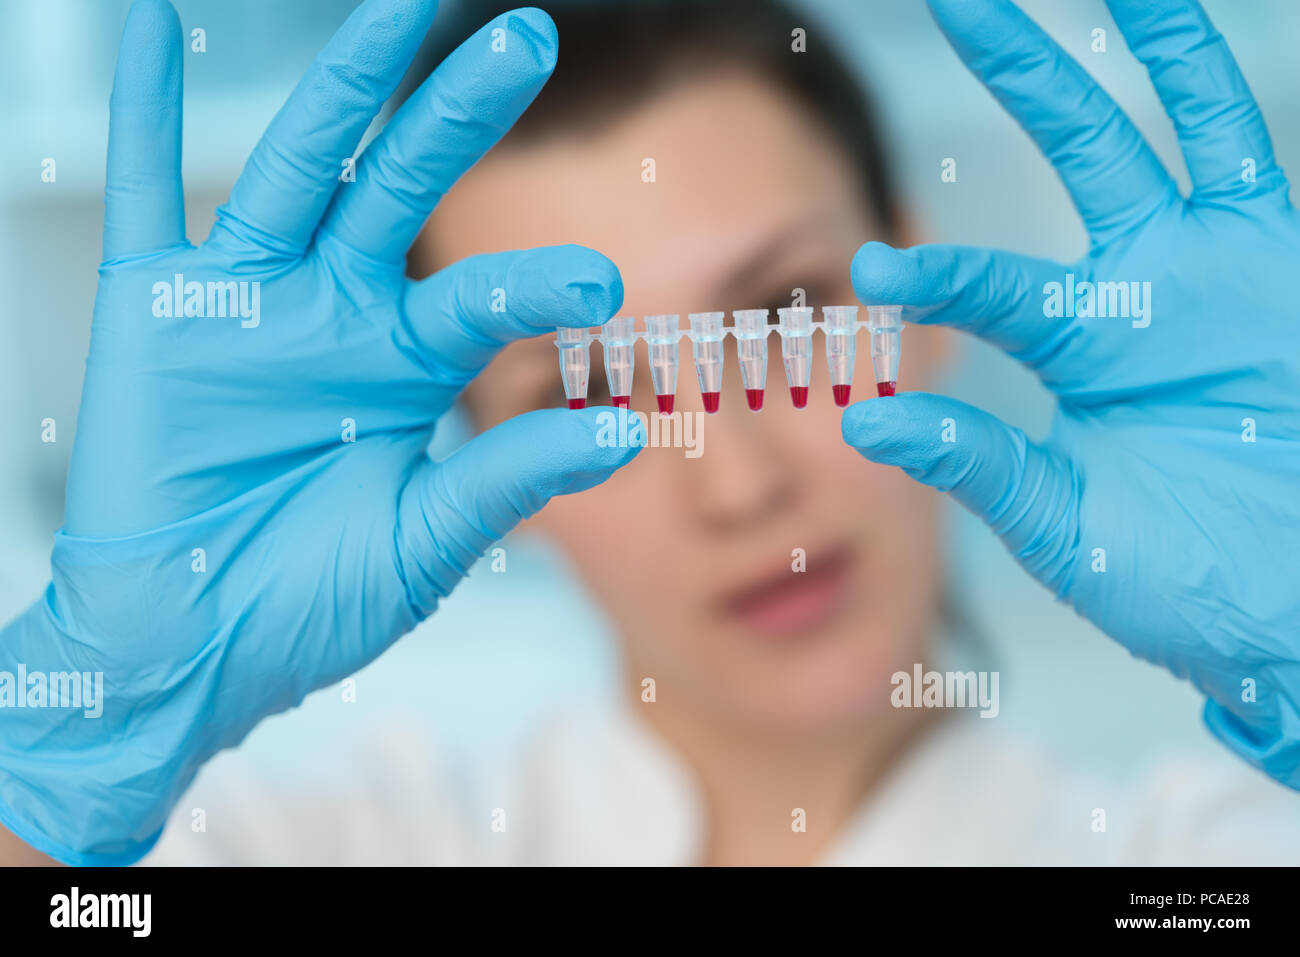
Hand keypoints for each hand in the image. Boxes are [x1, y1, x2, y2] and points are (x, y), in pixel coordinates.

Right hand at [0, 0, 636, 863]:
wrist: (190, 649)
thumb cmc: (305, 604)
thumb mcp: (422, 544)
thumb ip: (507, 481)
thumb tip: (624, 433)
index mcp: (404, 365)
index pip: (480, 298)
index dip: (537, 283)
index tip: (606, 289)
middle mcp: (335, 313)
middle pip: (402, 187)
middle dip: (458, 112)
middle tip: (526, 35)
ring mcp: (247, 300)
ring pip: (302, 168)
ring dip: (344, 85)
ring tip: (396, 5)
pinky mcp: (155, 311)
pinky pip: (144, 194)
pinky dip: (141, 113)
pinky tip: (154, 29)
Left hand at [843, 0, 1299, 786]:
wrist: (1292, 608)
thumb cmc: (1184, 579)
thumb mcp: (1061, 523)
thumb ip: (976, 462)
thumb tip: (862, 421)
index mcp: (1081, 345)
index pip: (990, 284)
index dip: (936, 270)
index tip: (873, 270)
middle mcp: (1144, 286)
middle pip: (1079, 149)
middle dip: (1026, 71)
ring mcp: (1220, 266)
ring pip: (1175, 123)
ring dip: (1141, 40)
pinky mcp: (1278, 265)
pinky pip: (1247, 154)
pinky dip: (1212, 90)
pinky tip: (1171, 21)